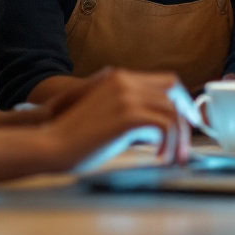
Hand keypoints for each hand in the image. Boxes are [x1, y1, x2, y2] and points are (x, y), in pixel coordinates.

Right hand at [44, 68, 188, 165]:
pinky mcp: (127, 115)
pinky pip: (164, 125)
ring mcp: (126, 96)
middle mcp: (124, 81)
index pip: (166, 80)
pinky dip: (169, 142)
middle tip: (184, 142)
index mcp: (118, 78)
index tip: (184, 122)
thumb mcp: (105, 113)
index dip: (180, 101)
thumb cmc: (74, 137)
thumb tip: (156, 130)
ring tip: (174, 156)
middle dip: (184, 117)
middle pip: (174, 91)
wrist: (50, 144)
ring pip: (172, 110)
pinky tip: (160, 156)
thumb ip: (129, 113)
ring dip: (179, 136)